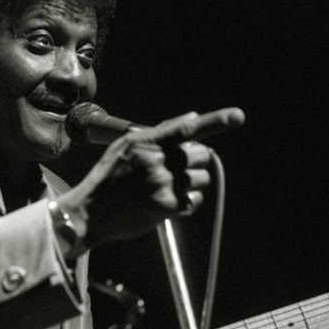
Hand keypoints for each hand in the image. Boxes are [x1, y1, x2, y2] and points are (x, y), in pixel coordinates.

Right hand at [57, 108, 241, 249]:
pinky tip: (168, 203)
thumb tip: (193, 117)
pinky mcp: (167, 206)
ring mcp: (163, 184)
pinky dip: (187, 202)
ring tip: (167, 188)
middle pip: (201, 155)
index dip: (216, 120)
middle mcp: (157, 161)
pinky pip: (194, 201)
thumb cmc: (107, 178)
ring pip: (200, 179)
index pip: (186, 128)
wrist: (91, 212)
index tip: (238, 116)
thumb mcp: (124, 147)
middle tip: (177, 169)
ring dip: (191, 183)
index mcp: (147, 142)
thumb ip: (159, 132)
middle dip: (195, 161)